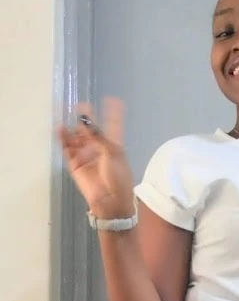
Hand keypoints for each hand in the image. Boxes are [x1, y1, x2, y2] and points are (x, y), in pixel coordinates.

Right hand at [58, 98, 133, 218]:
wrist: (110, 201)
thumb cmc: (117, 177)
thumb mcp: (112, 153)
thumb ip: (98, 136)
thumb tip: (85, 121)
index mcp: (114, 146)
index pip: (114, 126)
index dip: (113, 114)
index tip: (113, 99)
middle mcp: (99, 149)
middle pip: (91, 131)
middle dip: (86, 119)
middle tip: (80, 105)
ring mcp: (87, 156)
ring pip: (77, 138)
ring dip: (73, 128)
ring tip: (66, 113)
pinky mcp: (76, 164)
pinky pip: (68, 149)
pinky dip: (63, 140)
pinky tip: (60, 129)